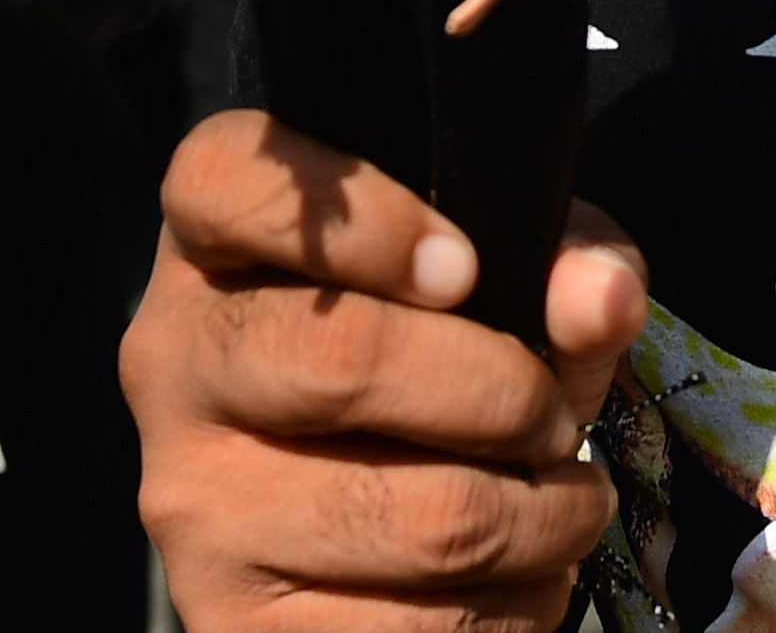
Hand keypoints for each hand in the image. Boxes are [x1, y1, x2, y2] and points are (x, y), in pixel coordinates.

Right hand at [128, 111, 645, 632]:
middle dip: (504, 392)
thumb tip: (602, 299)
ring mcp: (190, 504)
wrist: (358, 522)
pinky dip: (512, 612)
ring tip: (566, 506)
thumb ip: (557, 262)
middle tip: (553, 416)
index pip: (231, 187)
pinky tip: (522, 579)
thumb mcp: (499, 276)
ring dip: (542, 520)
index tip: (467, 268)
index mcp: (211, 243)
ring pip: (418, 518)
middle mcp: (173, 364)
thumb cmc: (435, 355)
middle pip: (344, 359)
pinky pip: (412, 632)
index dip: (366, 223)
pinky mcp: (228, 624)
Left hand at [443, 0, 567, 35]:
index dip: (465, 13)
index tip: (453, 21)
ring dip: (470, 21)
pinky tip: (471, 16)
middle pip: (481, 12)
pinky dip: (477, 13)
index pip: (478, 1)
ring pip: (484, 11)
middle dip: (465, 22)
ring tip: (455, 29)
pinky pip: (487, 5)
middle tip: (450, 29)